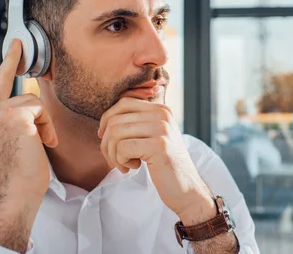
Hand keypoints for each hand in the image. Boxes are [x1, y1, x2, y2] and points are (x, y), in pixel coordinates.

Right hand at [0, 39, 57, 207]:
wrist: (17, 191)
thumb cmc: (19, 168)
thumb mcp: (8, 136)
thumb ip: (10, 115)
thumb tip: (30, 95)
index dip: (7, 63)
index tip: (14, 44)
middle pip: (10, 83)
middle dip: (13, 62)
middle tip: (18, 42)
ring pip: (31, 100)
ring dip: (42, 121)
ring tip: (38, 142)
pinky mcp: (12, 115)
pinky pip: (40, 109)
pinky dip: (47, 125)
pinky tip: (43, 143)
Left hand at [98, 98, 214, 221]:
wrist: (187, 189)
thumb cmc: (165, 165)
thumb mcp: (153, 137)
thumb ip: (137, 124)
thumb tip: (105, 121)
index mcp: (161, 109)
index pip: (124, 103)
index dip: (107, 120)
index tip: (105, 138)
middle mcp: (162, 114)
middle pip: (116, 119)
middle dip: (107, 143)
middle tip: (115, 159)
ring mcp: (162, 129)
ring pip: (116, 133)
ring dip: (113, 154)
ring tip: (124, 165)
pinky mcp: (159, 146)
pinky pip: (123, 148)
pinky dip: (121, 161)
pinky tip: (134, 167)